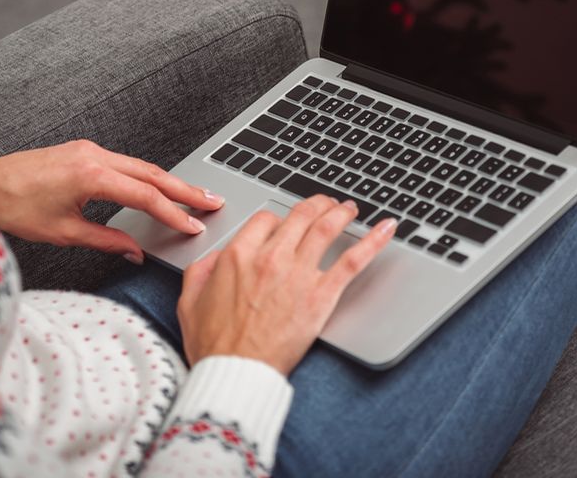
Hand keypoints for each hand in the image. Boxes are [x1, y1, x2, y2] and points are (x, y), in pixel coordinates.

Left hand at [0, 140, 223, 261]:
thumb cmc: (14, 208)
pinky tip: (161, 187)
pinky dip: (148, 176)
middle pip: (152, 173)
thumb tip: (135, 252)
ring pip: (141, 166)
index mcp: (91, 175)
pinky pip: (125, 163)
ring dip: (169, 182)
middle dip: (185, 190)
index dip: (174, 213)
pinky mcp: (83, 152)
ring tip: (195, 196)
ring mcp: (89, 150)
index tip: (195, 226)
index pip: (145, 196)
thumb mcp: (63, 233)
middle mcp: (94, 156)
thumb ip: (106, 241)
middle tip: (213, 201)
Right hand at [176, 195, 396, 376]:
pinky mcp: (322, 295)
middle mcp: (271, 257)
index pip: (266, 219)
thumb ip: (203, 269)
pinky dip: (373, 239)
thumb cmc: (214, 343)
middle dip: (315, 204)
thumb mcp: (190, 299)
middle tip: (325, 204)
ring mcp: (299, 274)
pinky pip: (353, 259)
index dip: (278, 219)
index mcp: (239, 255)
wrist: (236, 372)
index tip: (285, 225)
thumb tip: (217, 257)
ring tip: (349, 208)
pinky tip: (387, 228)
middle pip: (300, 215)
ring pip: (326, 227)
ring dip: (341, 211)